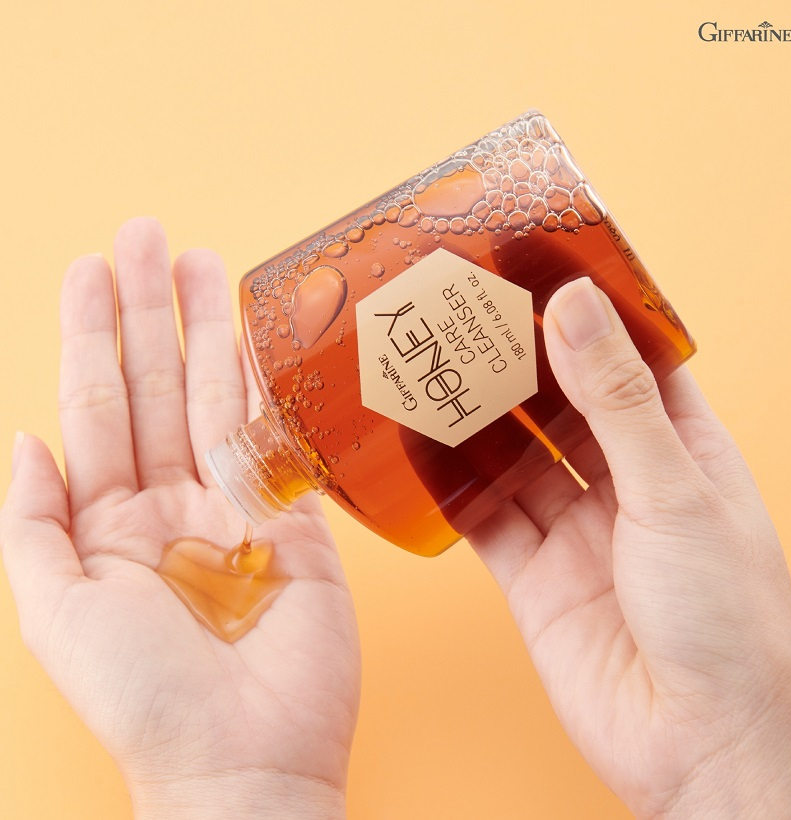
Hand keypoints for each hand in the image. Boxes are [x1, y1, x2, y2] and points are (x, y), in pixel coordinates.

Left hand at [0, 218, 359, 818]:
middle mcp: (169, 502)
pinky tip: (257, 340)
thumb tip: (25, 438)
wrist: (244, 758)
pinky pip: (276, 438)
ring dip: (209, 330)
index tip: (95, 267)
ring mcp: (235, 505)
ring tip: (207, 263)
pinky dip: (265, 387)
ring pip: (216, 398)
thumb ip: (30, 524)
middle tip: (152, 236)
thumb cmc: (143, 700)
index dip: (94, 334)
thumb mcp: (54, 613)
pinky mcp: (295, 518)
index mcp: (107, 522)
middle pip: (156, 385)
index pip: (98, 405)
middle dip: (152, 310)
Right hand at [469, 277, 790, 816]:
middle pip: (563, 404)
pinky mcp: (533, 575)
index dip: (594, 317)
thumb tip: (577, 307)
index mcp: (682, 452)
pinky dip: (451, 488)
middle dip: (520, 363)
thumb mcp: (674, 492)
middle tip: (471, 313)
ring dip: (479, 419)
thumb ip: (617, 400)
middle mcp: (626, 484)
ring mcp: (576, 529)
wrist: (699, 748)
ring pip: (516, 457)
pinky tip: (419, 452)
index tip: (545, 272)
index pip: (636, 362)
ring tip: (435, 366)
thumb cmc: (727, 621)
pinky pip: (483, 518)